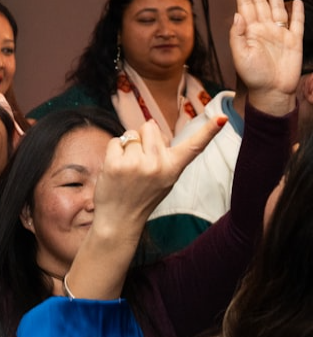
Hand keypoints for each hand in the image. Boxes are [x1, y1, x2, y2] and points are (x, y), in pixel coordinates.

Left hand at [94, 116, 224, 232]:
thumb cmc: (142, 195)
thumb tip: (151, 123)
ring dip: (128, 145)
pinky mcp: (116, 164)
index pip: (194, 147)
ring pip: (131, 133)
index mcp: (173, 169)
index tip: (222, 118)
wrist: (120, 218)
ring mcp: (137, 164)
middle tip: (140, 159)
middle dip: (144, 136)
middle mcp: (158, 165)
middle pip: (150, 127)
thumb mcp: (164, 178)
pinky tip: (116, 168)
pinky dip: (114, 151)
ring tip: (128, 167)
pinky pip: (116, 141)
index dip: (209, 131)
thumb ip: (163, 153)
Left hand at [231, 0, 303, 114]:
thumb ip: (237, 35)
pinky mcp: (294, 42)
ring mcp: (279, 35)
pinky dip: (296, 12)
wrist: (272, 92)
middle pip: (259, 3)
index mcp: (249, 32)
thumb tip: (237, 14)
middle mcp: (263, 30)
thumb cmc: (253, 78)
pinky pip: (296, 24)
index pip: (244, 6)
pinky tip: (294, 2)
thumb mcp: (239, 56)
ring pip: (277, 9)